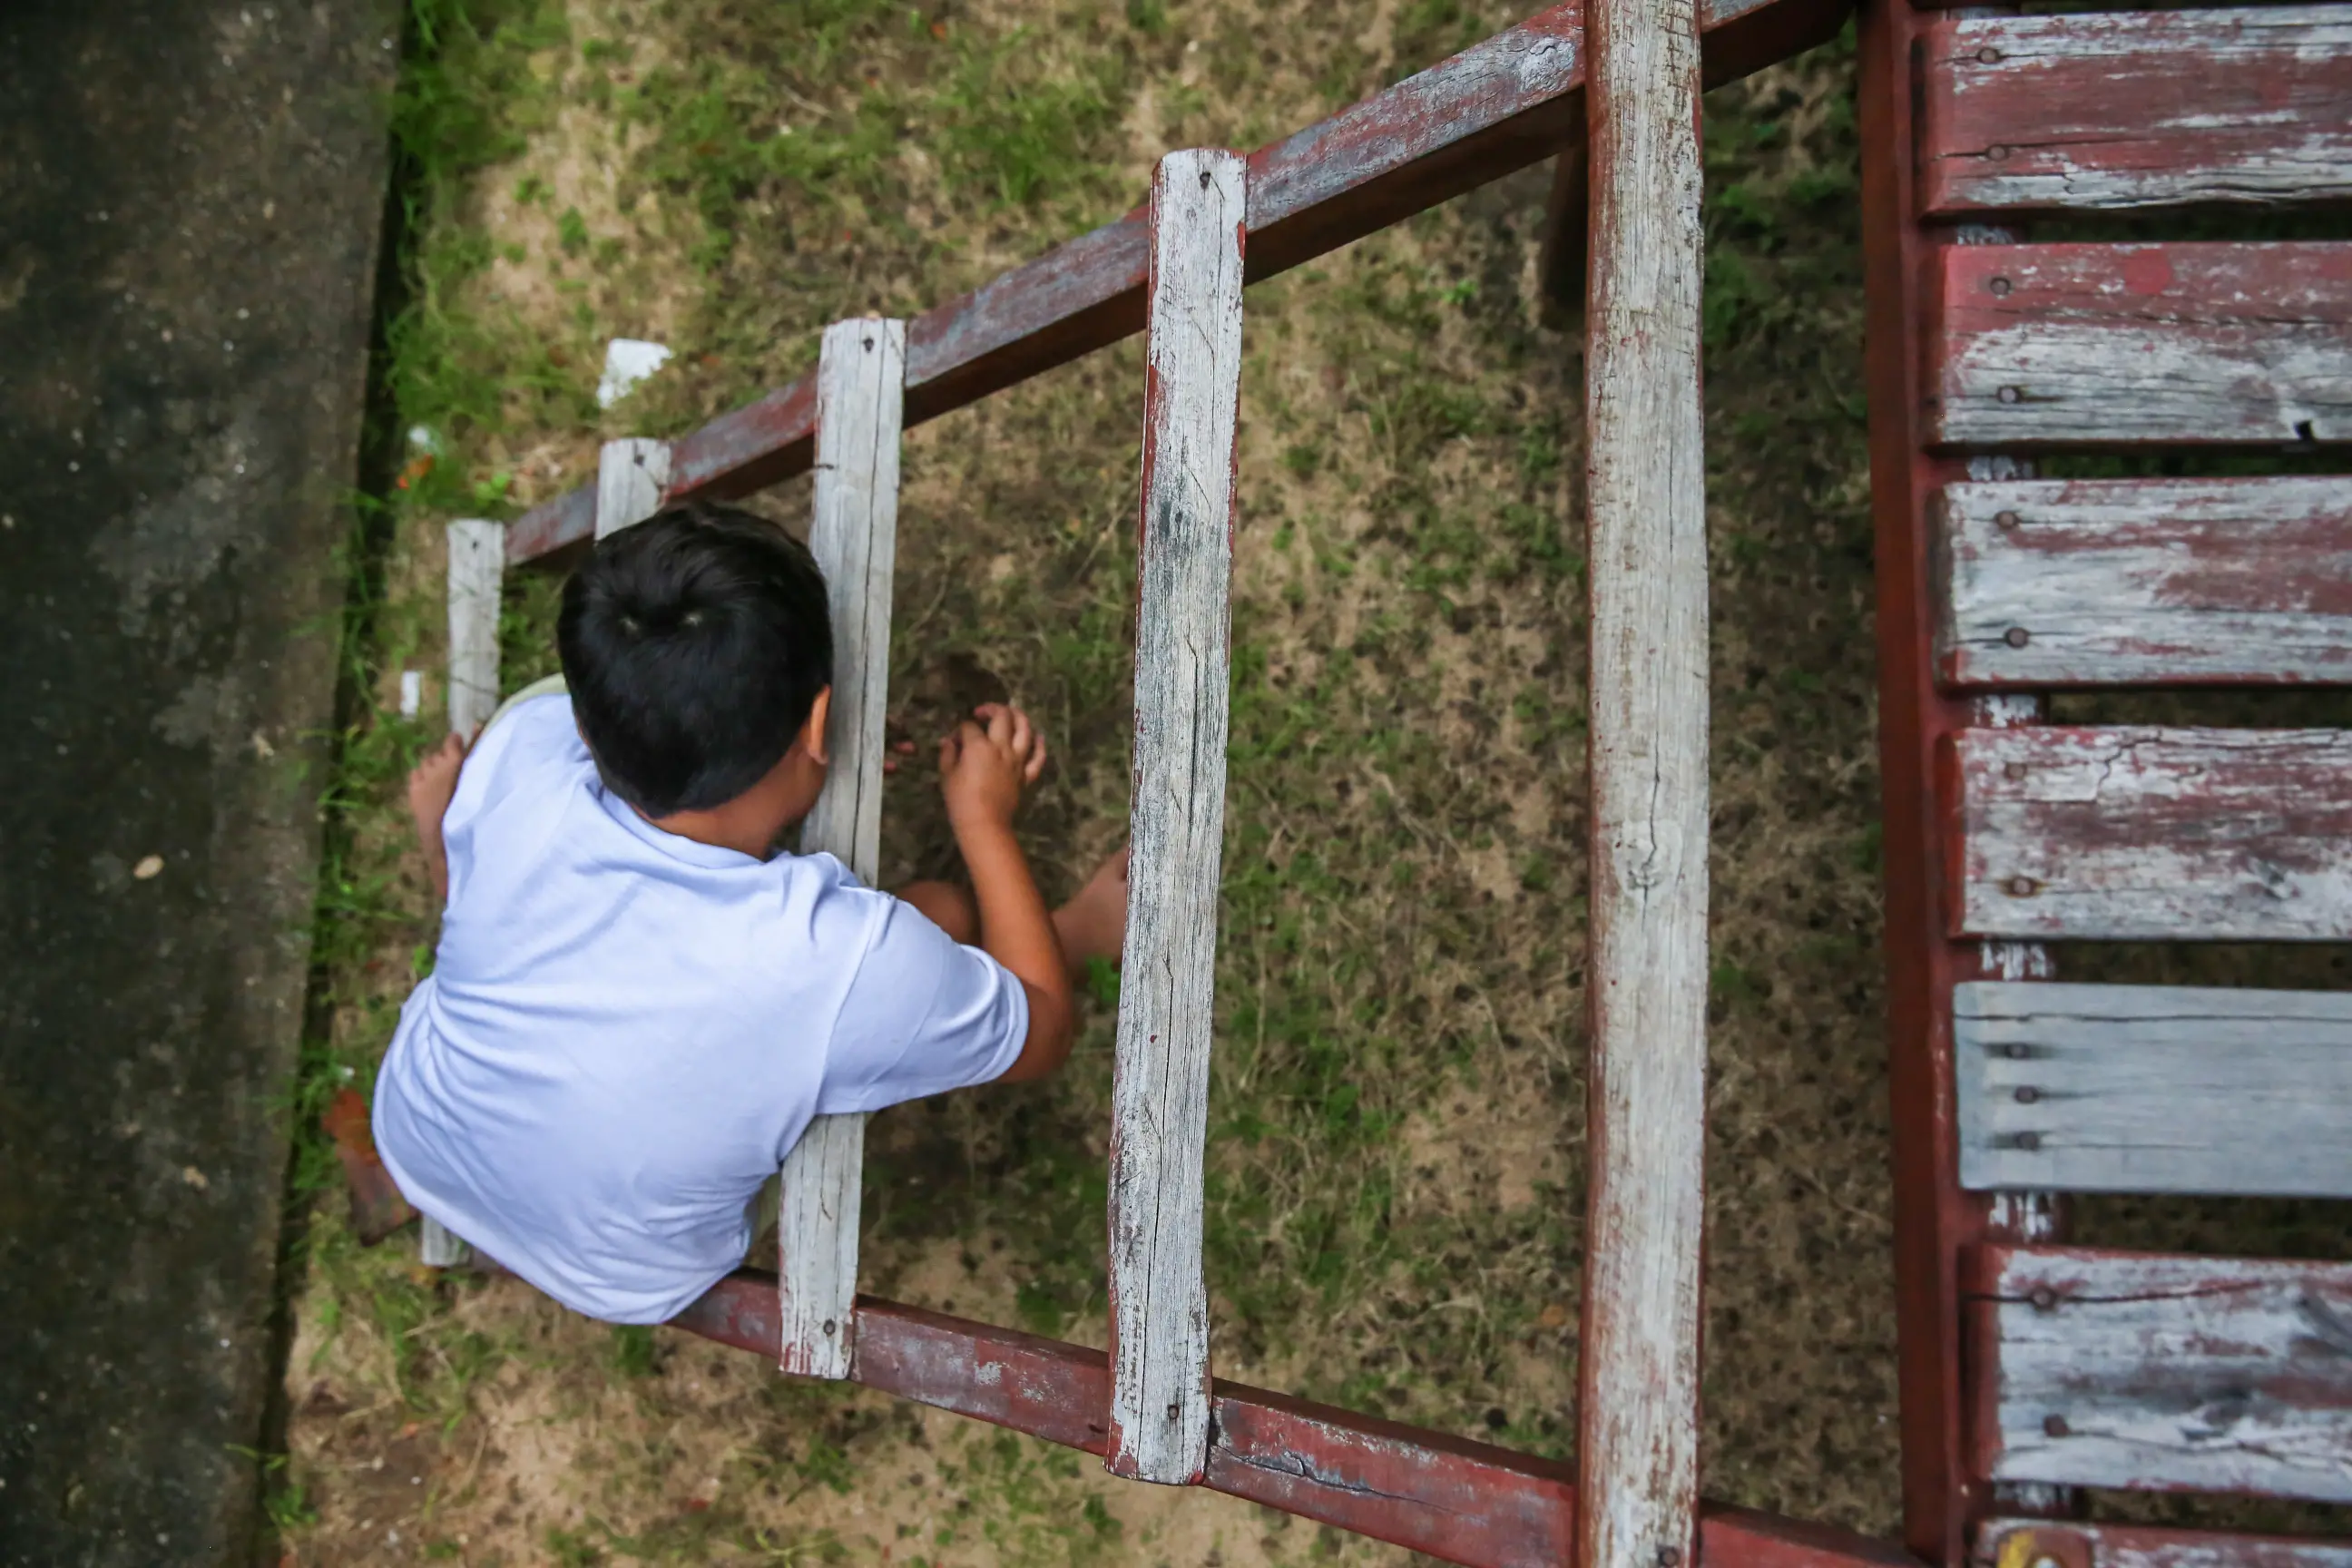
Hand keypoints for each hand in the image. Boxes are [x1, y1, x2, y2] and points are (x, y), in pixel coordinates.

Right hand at [938, 702, 1046, 832]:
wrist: (984, 824)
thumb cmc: (961, 800)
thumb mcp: (947, 775)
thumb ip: (948, 754)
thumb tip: (948, 741)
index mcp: (979, 746)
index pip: (969, 727)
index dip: (960, 730)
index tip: (954, 741)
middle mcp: (1001, 747)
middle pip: (1002, 717)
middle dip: (991, 709)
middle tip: (982, 713)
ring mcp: (1017, 760)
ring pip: (1025, 730)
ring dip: (1019, 716)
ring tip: (1011, 712)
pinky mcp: (1026, 775)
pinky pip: (1038, 757)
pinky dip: (1040, 745)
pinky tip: (1038, 736)